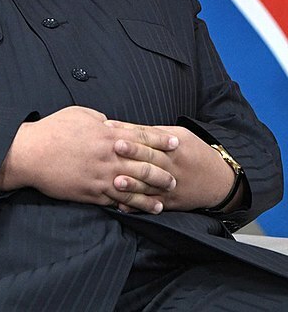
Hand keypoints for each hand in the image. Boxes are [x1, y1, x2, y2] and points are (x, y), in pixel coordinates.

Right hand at [0, 106, 178, 212]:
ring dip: (151, 194)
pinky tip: (140, 210)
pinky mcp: (90, 193)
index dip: (161, 140)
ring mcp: (101, 177)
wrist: (31, 153)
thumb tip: (112, 123)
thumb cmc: (53, 129)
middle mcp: (108, 156)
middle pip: (144, 165)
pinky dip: (130, 206)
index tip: (175, 143)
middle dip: (162, 171)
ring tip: (164, 200)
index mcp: (107, 134)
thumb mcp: (79, 113)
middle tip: (175, 177)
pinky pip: (116, 201)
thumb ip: (100, 118)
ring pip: (134, 188)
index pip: (142, 137)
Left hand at [108, 121, 237, 211]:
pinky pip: (152, 205)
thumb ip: (152, 132)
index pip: (150, 138)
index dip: (133, 133)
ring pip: (149, 185)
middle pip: (150, 158)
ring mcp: (171, 186)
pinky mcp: (170, 202)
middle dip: (132, 153)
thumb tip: (122, 128)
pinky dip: (136, 206)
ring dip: (132, 184)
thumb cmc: (194, 152)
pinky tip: (122, 205)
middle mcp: (172, 166)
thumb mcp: (179, 135)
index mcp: (174, 146)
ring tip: (116, 182)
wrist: (219, 180)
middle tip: (114, 148)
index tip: (114, 129)